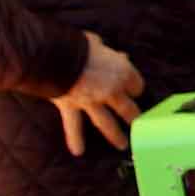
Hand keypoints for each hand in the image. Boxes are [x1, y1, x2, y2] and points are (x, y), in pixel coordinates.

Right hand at [51, 30, 142, 155]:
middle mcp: (110, 90)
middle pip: (128, 108)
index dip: (135, 88)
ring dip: (115, 136)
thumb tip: (121, 55)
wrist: (54, 53)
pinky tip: (78, 151)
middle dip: (134, 117)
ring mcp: (91, 101)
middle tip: (140, 125)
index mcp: (121, 72)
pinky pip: (73, 126)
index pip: (137, 85)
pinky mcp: (71, 107)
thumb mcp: (98, 43)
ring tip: (123, 145)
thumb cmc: (76, 44)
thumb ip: (110, 52)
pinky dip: (74, 139)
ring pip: (107, 123)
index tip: (133, 90)